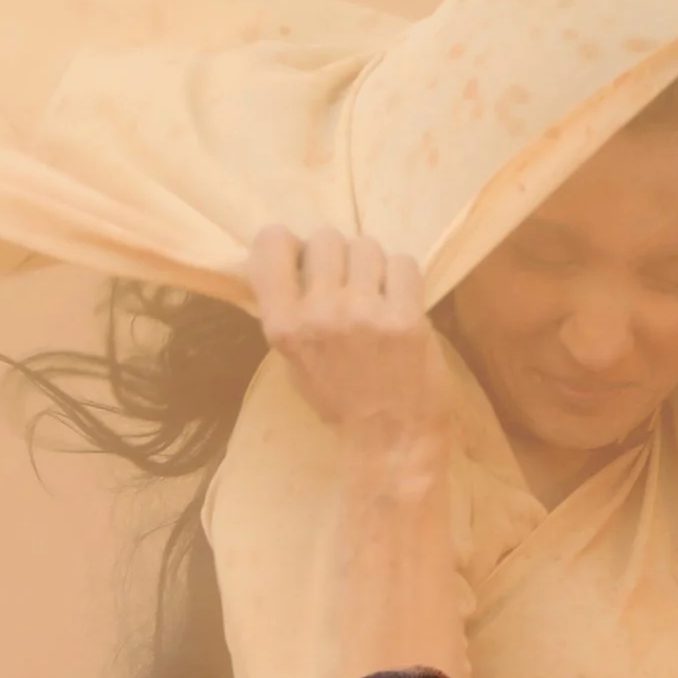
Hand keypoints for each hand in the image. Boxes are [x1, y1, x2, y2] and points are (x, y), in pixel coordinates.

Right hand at [248, 225, 447, 459]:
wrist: (391, 440)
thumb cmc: (341, 401)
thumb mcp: (295, 360)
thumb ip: (288, 309)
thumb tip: (292, 254)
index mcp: (284, 326)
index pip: (272, 244)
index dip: (289, 244)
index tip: (302, 259)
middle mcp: (320, 314)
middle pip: (326, 238)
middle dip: (338, 256)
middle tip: (348, 285)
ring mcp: (365, 314)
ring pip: (367, 246)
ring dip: (374, 267)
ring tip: (377, 299)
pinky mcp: (406, 318)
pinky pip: (404, 264)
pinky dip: (404, 280)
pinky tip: (401, 306)